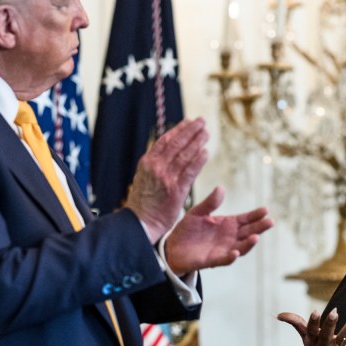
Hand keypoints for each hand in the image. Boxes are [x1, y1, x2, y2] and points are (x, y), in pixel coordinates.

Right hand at [123, 118, 209, 240]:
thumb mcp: (144, 179)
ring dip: (197, 141)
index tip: (188, 122)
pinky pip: (190, 172)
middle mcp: (156, 167)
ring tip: (206, 133)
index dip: (178, 130)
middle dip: (190, 131)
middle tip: (201, 121)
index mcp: (147, 163)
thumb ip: (156, 166)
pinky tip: (206, 152)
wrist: (139, 223)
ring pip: (184, 155)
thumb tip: (167, 155)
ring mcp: (166, 178)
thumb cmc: (143, 204)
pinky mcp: (176, 190)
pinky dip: (198, 160)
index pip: (164, 141)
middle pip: (176, 144)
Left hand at [165, 186, 273, 274]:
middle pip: (248, 232)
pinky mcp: (212, 260)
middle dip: (259, 228)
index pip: (245, 219)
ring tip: (256, 237)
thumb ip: (210, 203)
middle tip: (270, 222)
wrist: (173, 248)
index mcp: (227, 224)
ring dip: (249, 244)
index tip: (265, 210)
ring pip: (241, 248)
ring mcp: (222, 250)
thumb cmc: (187, 230)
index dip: (255, 215)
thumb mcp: (197, 212)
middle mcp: (229, 238)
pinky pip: (224, 260)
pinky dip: (231, 257)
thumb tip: (221, 188)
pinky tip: (235, 253)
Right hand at [277, 305, 345, 345]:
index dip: (313, 321)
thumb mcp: (306, 337)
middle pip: (327, 334)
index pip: (311, 330)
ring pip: (345, 337)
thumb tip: (277, 315)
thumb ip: (295, 323)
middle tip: (335, 311)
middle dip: (330, 323)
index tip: (315, 311)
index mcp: (313, 341)